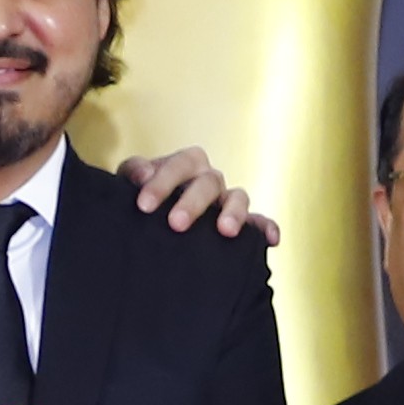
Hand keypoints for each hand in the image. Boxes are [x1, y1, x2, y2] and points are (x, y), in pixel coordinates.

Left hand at [115, 143, 279, 245]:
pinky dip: (266, 227)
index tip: (144, 205)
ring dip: (234, 212)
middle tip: (176, 224)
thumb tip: (143, 175)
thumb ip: (133, 172)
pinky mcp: (241, 222)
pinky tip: (271, 240)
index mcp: (186, 165)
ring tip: (226, 230)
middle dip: (193, 202)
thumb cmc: (144, 197)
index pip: (179, 164)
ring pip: (238, 197)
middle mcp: (209, 179)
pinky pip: (260, 222)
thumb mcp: (132, 182)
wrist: (151, 218)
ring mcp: (226, 200)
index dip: (163, 182)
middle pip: (209, 182)